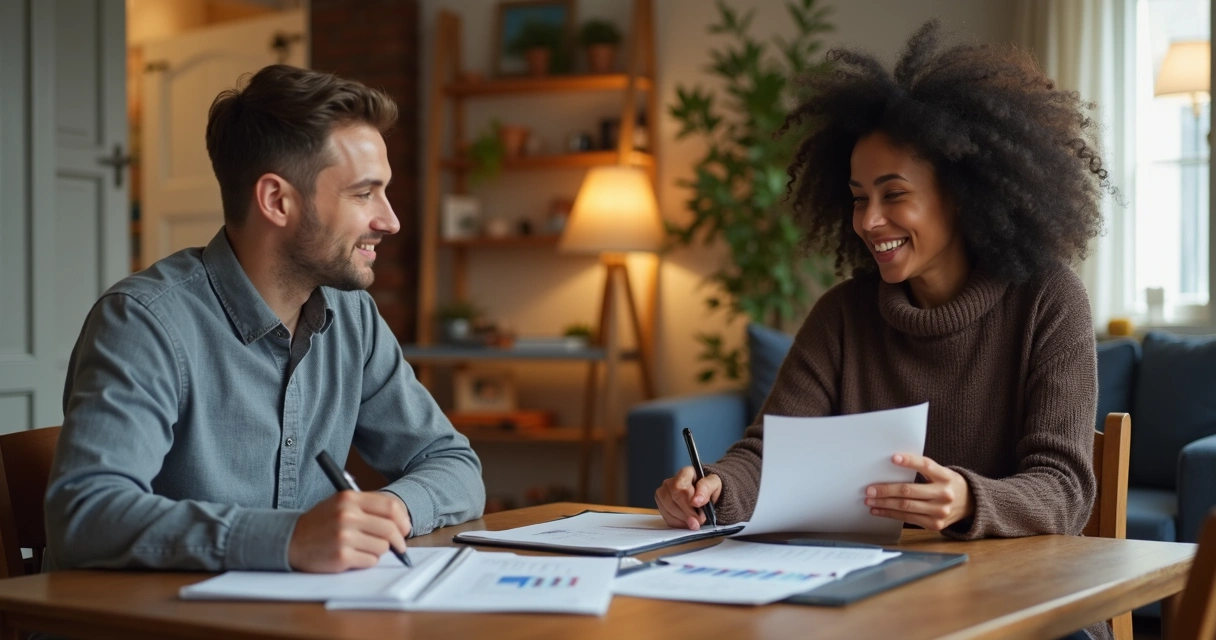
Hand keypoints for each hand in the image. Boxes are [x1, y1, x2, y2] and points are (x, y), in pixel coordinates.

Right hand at [289, 491, 411, 571]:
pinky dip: (366, 560)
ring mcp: (344, 536)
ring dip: (378, 551)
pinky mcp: (341, 556)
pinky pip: (370, 561)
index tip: (405, 528)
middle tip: (399, 546)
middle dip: (399, 540)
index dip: (403, 519)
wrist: (291, 540)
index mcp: (349, 498)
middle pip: (390, 528)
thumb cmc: (322, 523)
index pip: (390, 506)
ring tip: (362, 548)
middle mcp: (347, 515)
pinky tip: (353, 556)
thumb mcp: (341, 504)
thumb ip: (369, 508)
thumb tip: (402, 522)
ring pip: (382, 547)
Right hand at [655, 466, 721, 529]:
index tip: (700, 514)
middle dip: (686, 514)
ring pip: (667, 510)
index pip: (678, 487)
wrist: (705, 494)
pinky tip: (687, 523)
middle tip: (699, 520)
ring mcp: (663, 494)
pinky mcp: (662, 505)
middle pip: (671, 500)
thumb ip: (707, 488)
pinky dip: (678, 523)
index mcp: (684, 473)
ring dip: (683, 520)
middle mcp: (670, 482)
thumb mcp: (715, 484)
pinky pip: (666, 517)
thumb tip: (696, 501)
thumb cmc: (709, 487)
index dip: (687, 503)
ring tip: (695, 522)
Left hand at [865, 453, 972, 530]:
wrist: (971, 504)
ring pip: (906, 507)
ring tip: (870, 500)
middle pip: (909, 491)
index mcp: (945, 476)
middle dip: (886, 490)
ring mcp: (940, 511)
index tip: (893, 458)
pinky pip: (908, 518)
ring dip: (884, 504)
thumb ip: (923, 470)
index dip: (910, 462)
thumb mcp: (942, 473)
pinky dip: (890, 514)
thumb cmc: (948, 484)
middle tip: (869, 489)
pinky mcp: (935, 524)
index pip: (926, 466)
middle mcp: (944, 494)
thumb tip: (891, 465)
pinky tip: (878, 510)